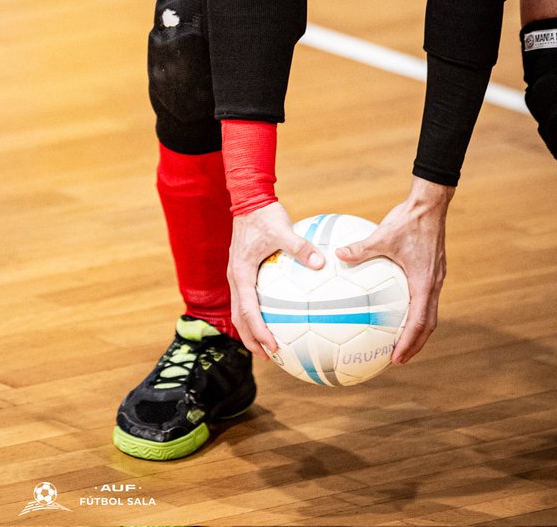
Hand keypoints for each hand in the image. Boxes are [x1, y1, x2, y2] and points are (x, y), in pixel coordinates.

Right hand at [228, 201, 324, 356]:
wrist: (248, 199)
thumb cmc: (264, 215)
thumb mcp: (283, 229)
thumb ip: (301, 247)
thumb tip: (321, 262)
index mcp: (241, 273)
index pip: (247, 310)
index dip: (259, 332)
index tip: (273, 348)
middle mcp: (235, 277)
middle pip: (238, 317)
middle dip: (252, 339)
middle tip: (270, 357)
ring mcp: (237, 274)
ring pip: (240, 309)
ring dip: (251, 328)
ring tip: (269, 345)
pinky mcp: (244, 269)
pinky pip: (247, 297)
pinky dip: (256, 312)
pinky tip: (276, 315)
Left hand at [335, 177, 453, 363]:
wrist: (430, 204)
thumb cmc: (408, 220)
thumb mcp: (382, 236)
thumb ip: (361, 248)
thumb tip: (337, 255)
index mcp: (425, 282)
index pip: (419, 322)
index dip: (409, 343)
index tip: (396, 358)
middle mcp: (433, 284)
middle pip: (428, 324)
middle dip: (414, 344)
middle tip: (397, 358)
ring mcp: (435, 277)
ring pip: (429, 312)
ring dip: (416, 329)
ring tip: (398, 340)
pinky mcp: (432, 269)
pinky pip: (424, 297)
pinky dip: (414, 310)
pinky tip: (395, 306)